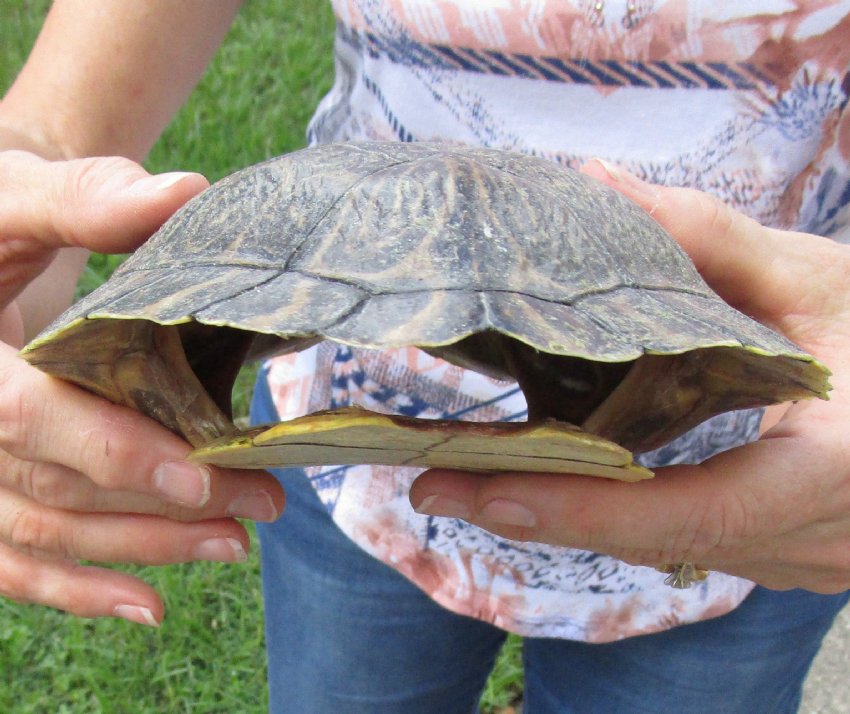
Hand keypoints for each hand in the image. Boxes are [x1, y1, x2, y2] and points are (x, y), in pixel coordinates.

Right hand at [0, 149, 284, 624]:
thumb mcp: (18, 195)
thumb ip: (90, 200)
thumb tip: (189, 194)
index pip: (22, 418)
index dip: (111, 453)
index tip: (205, 478)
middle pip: (52, 489)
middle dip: (160, 508)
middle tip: (260, 506)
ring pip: (42, 533)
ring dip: (142, 549)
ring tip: (235, 544)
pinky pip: (11, 558)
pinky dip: (77, 588)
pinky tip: (150, 605)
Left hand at [410, 160, 849, 593]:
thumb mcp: (822, 278)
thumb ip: (709, 240)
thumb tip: (596, 190)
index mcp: (835, 472)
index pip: (689, 509)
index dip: (578, 509)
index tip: (476, 491)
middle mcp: (814, 537)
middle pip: (654, 539)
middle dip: (541, 512)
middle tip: (438, 477)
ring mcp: (804, 558)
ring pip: (664, 546)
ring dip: (572, 513)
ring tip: (479, 471)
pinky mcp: (788, 550)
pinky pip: (687, 537)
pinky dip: (621, 509)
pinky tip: (565, 471)